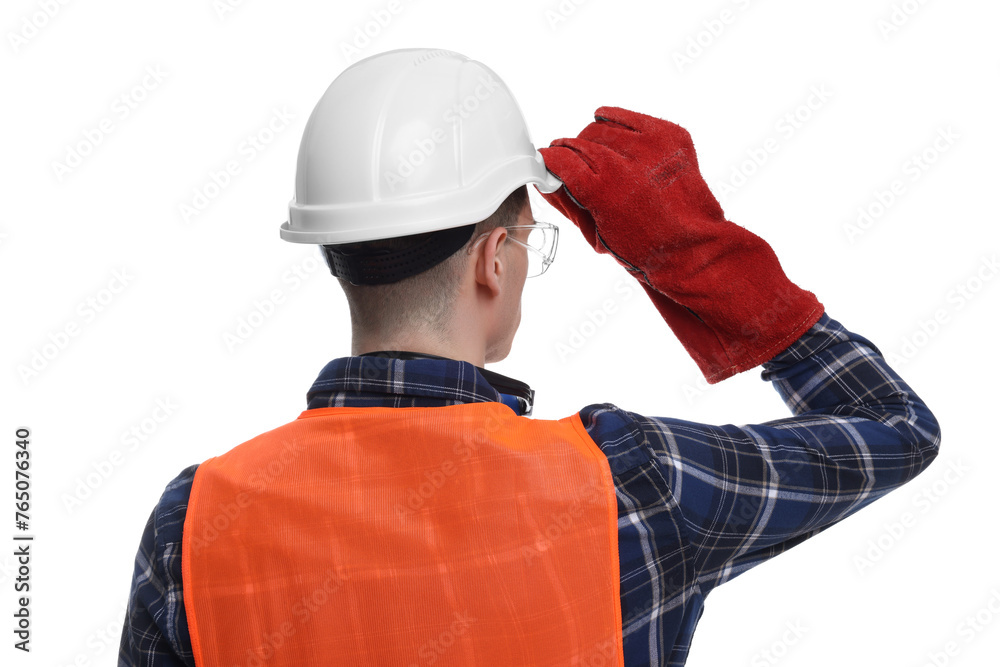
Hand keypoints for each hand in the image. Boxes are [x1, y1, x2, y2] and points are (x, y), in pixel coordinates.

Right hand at [536, 106, 822, 382]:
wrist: (693, 248)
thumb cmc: (645, 248)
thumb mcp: (596, 233)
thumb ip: (568, 202)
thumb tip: (548, 180)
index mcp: (603, 190)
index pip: (561, 159)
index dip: (549, 160)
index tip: (546, 161)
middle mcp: (626, 163)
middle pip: (579, 142)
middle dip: (569, 152)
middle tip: (568, 162)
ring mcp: (651, 146)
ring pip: (602, 127)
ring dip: (592, 139)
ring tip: (596, 156)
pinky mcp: (669, 136)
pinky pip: (629, 118)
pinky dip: (616, 123)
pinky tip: (612, 134)